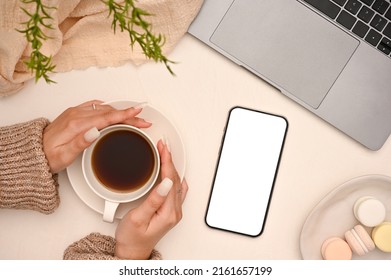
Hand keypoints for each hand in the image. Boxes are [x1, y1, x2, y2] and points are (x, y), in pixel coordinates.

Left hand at [43, 100, 150, 172]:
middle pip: (109, 112)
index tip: (138, 112)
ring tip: (134, 116)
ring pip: (103, 108)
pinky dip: (107, 108)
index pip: (107, 118)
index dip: (125, 115)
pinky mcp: (73, 114)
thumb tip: (96, 131)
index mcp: (77, 125)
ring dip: (120, 112)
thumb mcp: (64, 156)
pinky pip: (94, 107)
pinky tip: (113, 109)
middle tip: (144, 120)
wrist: (31, 152)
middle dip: (129, 115)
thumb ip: (81, 143)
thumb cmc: (48, 157)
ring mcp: (75, 113)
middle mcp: (76, 115)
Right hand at [114, 140, 187, 259]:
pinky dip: (175, 178)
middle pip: (175, 179)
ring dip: (172, 167)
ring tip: (166, 153)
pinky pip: (177, 191)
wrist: (132, 252)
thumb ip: (153, 200)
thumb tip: (166, 183)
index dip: (167, 161)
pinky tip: (175, 175)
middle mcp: (175, 211)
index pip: (171, 179)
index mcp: (169, 212)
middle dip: (170, 160)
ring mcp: (173, 212)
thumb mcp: (138, 218)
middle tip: (163, 145)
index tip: (163, 148)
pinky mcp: (169, 212)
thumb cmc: (132, 238)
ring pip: (177, 183)